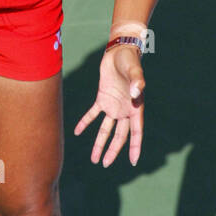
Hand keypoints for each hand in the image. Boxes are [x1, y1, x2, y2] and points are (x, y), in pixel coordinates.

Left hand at [74, 44, 144, 167]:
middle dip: (113, 150)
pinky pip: (93, 114)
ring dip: (100, 143)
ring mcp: (113, 105)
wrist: (119, 50)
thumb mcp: (134, 71)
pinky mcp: (102, 98)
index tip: (133, 161)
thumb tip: (138, 92)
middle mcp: (125, 110)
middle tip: (105, 164)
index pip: (136, 132)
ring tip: (94, 159)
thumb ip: (137, 81)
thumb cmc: (130, 60)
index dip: (135, 147)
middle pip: (119, 135)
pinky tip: (78, 132)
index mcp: (135, 107)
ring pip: (106, 129)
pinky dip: (86, 122)